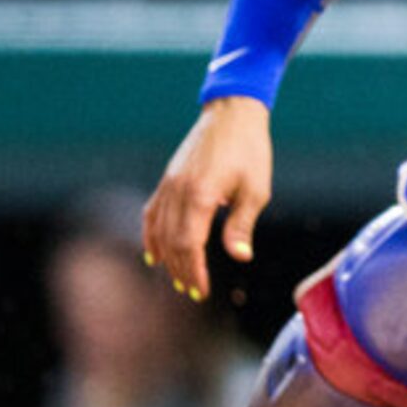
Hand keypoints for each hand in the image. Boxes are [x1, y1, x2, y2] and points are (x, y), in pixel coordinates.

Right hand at [144, 96, 273, 301]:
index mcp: (201, 195)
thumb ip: (242, 223)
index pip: (189, 244)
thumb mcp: (256, 189)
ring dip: (166, 258)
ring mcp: (168, 184)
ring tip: (177, 279)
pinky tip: (155, 253)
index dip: (193, 271)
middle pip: (171, 242)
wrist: (233, 114)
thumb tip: (240, 256)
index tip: (201, 291)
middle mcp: (178, 191)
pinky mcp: (167, 179)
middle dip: (181, 270)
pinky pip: (152, 212)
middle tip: (193, 291)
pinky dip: (151, 235)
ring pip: (158, 230)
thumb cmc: (251, 150)